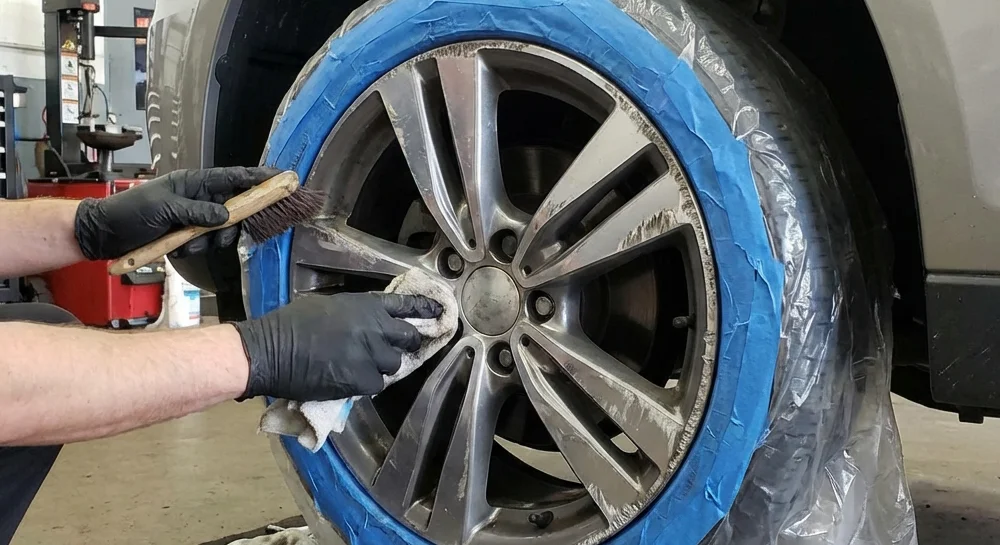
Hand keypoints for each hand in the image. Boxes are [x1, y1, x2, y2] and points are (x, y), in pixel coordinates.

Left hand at [74, 166, 280, 259]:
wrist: (103, 234)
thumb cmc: (128, 212)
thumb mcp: (164, 210)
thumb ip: (198, 212)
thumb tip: (225, 216)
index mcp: (194, 182)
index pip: (234, 177)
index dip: (259, 177)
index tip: (282, 178)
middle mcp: (198, 197)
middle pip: (235, 206)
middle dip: (233, 223)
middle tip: (223, 233)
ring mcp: (194, 216)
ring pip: (222, 229)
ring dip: (209, 240)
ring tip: (187, 242)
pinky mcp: (187, 234)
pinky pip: (206, 242)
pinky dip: (196, 248)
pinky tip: (179, 247)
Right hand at [231, 292, 443, 401]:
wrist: (273, 350)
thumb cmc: (292, 324)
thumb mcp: (328, 306)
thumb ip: (355, 313)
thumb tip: (367, 322)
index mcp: (367, 306)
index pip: (407, 306)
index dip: (425, 309)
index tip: (438, 313)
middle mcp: (375, 328)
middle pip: (409, 337)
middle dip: (406, 343)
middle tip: (396, 348)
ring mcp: (370, 355)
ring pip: (394, 364)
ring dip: (382, 366)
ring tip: (362, 366)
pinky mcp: (361, 380)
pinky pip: (378, 385)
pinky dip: (368, 384)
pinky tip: (351, 380)